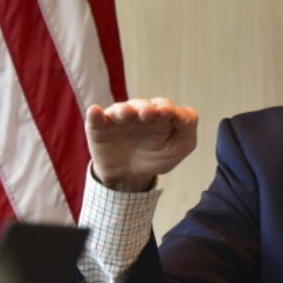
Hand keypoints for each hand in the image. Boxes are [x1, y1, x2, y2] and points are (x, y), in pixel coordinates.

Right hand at [84, 98, 198, 191]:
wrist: (129, 176)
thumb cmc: (157, 156)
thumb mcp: (178, 148)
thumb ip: (186, 130)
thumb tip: (181, 114)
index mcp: (160, 115)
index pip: (166, 107)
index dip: (169, 110)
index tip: (169, 114)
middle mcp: (139, 112)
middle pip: (143, 106)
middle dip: (146, 109)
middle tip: (148, 113)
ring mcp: (119, 119)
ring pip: (121, 110)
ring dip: (124, 110)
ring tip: (126, 114)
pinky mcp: (99, 128)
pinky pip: (96, 118)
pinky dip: (95, 114)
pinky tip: (95, 112)